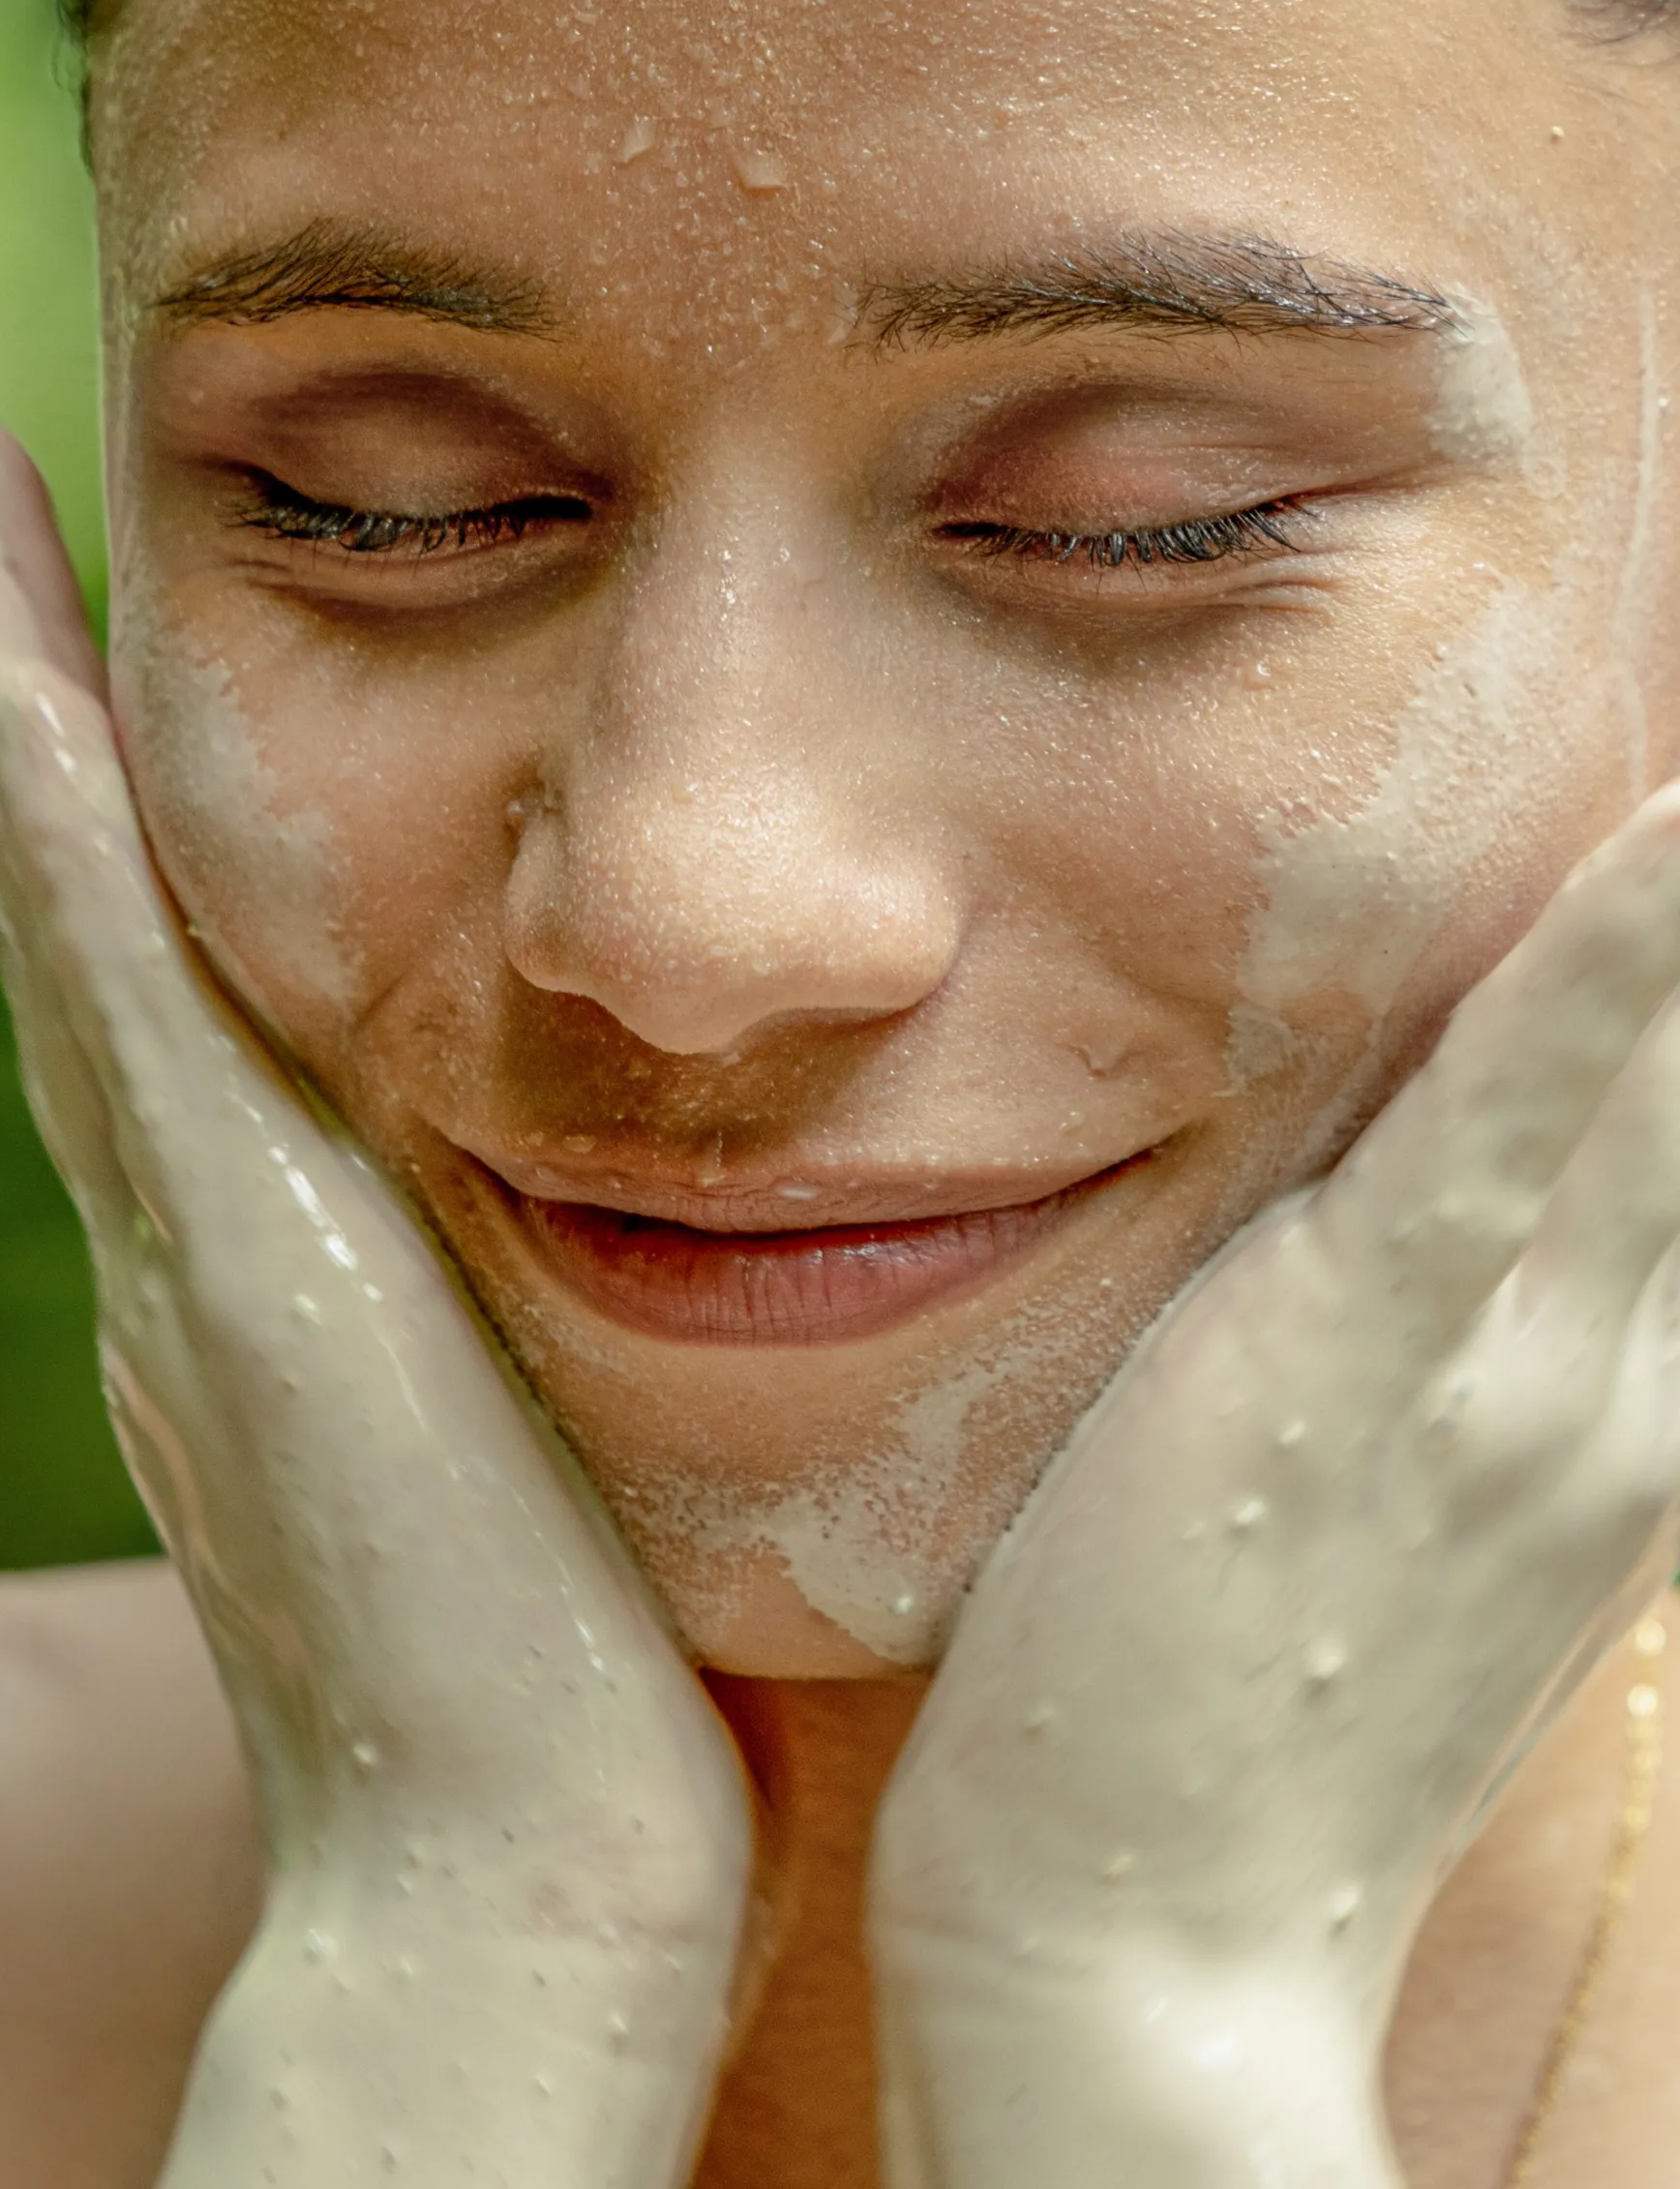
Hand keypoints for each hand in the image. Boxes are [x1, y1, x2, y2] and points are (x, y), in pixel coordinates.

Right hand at [0, 408, 750, 2188]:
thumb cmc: (560, 1651)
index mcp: (243, 1218)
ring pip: (49, 886)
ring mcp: (174, 1210)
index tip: (56, 615)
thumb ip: (471, 1280)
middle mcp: (171, 1192)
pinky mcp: (218, 1240)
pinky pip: (104, 983)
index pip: (143, 949)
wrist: (514, 1860)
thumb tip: (556, 1183)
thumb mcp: (498, 1396)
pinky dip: (40, 817)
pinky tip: (1, 665)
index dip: (77, 775)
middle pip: (57, 880)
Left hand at [871, 790, 1679, 2187]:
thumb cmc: (1237, 1711)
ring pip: (1668, 1090)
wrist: (1139, 1930)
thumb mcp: (1413, 1526)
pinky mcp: (1357, 1348)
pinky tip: (1659, 836)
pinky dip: (1603, 970)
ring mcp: (1503, 1374)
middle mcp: (1618, 1396)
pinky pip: (1507, 1125)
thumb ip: (1468, 1377)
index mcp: (1625, 1435)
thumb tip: (1473, 1229)